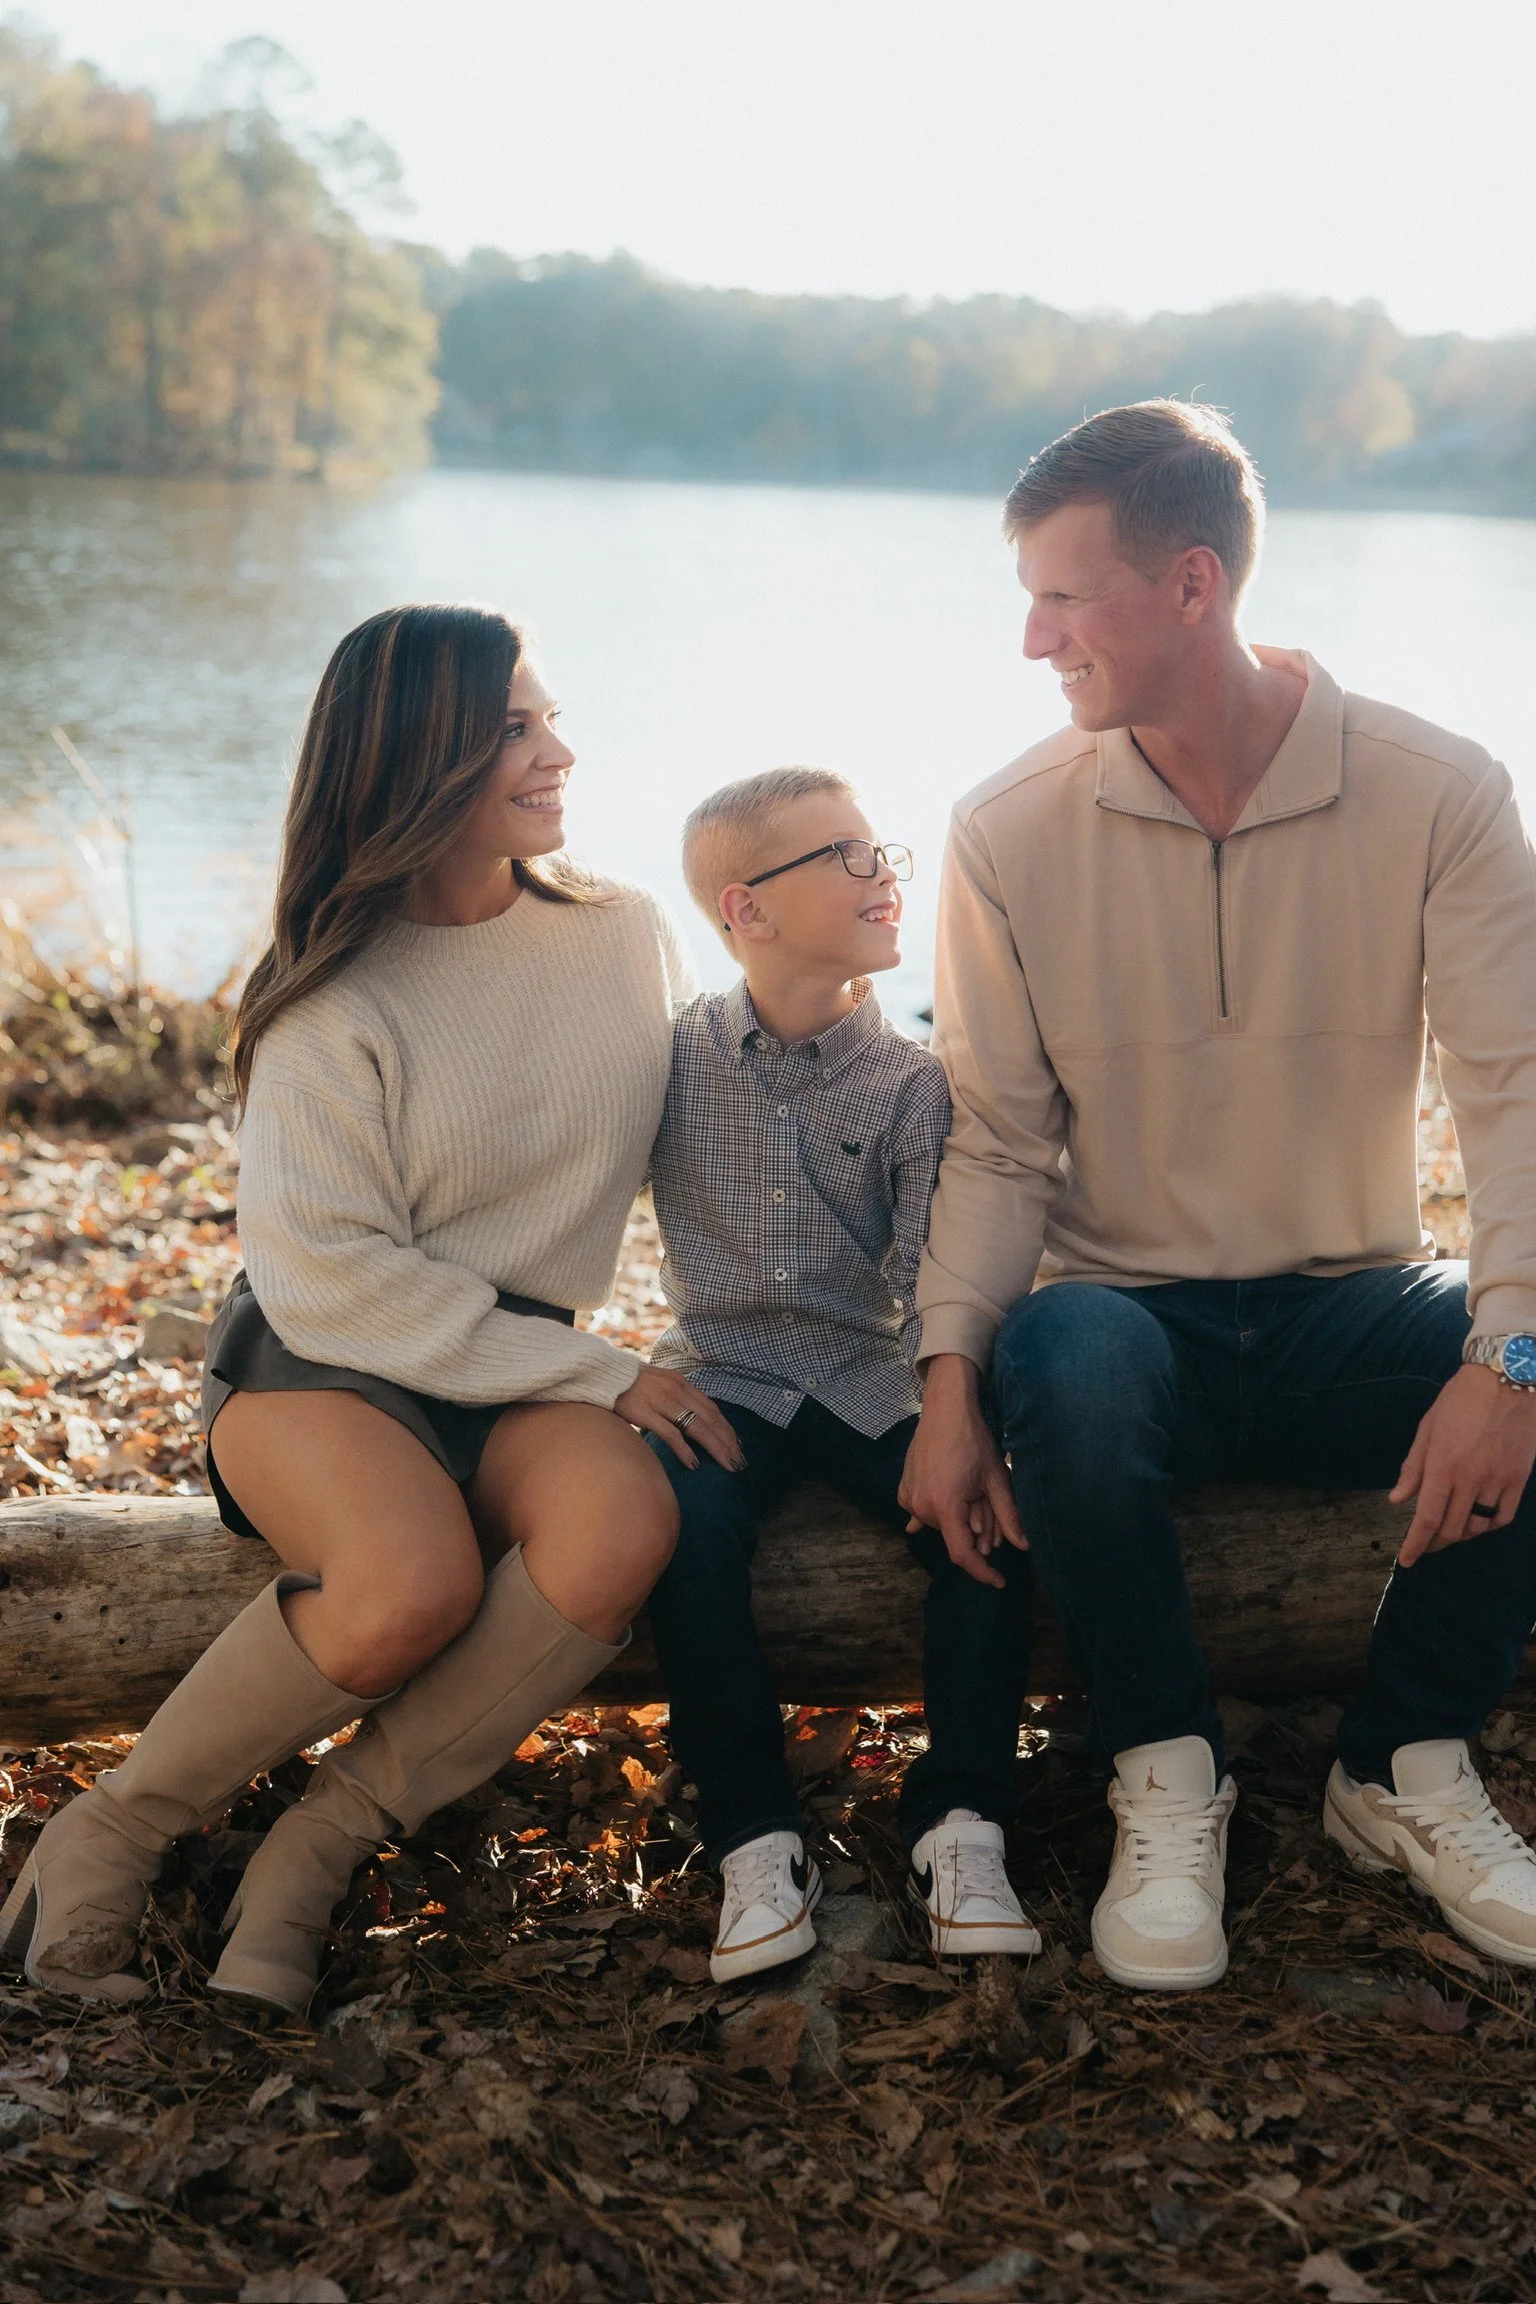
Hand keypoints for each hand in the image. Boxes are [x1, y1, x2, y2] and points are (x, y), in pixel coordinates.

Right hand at [614, 1366, 745, 1472]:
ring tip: (728, 1465)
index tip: (738, 1444)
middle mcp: (677, 1390)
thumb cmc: (628, 1383)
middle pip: (711, 1419)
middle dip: (728, 1442)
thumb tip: (689, 1421)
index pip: (712, 1409)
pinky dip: (685, 1450)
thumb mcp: (659, 1385)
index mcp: (681, 1383)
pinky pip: (671, 1433)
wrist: (601, 1372)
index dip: (727, 1428)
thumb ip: (675, 1399)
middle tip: (740, 1462)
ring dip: (716, 1448)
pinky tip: (694, 1464)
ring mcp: (662, 1401)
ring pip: (698, 1427)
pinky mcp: (645, 1412)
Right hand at [899, 1354, 1026, 1588]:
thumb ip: (1008, 1516)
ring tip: (972, 1495)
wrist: (945, 1408)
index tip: (998, 1581)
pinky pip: (923, 1513)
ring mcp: (909, 1497)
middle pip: (955, 1535)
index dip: (982, 1572)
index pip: (963, 1554)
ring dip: (960, 1519)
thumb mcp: (996, 1479)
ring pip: (941, 1524)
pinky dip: (937, 1514)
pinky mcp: (904, 1489)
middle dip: (976, 1532)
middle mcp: (921, 1506)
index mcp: (945, 1506)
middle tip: (990, 1511)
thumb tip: (1024, 1545)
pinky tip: (934, 1520)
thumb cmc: (973, 1440)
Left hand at [1393, 1363, 1535, 1565]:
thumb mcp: (1427, 1429)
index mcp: (1441, 1466)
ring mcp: (1497, 1481)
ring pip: (1477, 1527)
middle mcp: (1469, 1480)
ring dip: (1461, 1534)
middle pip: (1451, 1529)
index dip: (1415, 1545)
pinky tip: (1479, 1522)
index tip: (1408, 1562)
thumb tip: (1397, 1500)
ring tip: (1451, 1530)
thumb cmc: (1459, 1401)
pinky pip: (1503, 1516)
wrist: (1507, 1381)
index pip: (1426, 1519)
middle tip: (1427, 1544)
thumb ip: (1412, 1468)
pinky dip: (1488, 1526)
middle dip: (1435, 1543)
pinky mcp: (1518, 1479)